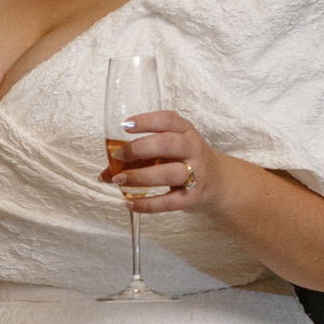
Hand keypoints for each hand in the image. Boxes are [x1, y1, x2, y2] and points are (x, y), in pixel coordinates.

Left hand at [99, 107, 220, 215]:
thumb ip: (138, 158)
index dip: (147, 121)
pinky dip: (147, 204)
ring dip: (140, 177)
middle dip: (139, 149)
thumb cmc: (184, 162)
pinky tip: (130, 203)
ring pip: (169, 173)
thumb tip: (104, 173)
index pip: (168, 120)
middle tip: (118, 156)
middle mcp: (193, 149)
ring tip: (119, 180)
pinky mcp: (193, 197)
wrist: (219, 184)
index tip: (126, 125)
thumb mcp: (168, 152)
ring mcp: (196, 174)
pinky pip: (169, 202)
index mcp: (186, 132)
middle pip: (168, 144)